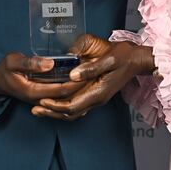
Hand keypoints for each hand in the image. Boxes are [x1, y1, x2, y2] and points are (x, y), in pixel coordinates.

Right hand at [0, 52, 86, 104]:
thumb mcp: (14, 62)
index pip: (59, 90)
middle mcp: (38, 99)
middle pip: (65, 97)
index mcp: (32, 91)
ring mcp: (41, 101)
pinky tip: (81, 86)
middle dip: (79, 87)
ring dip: (77, 92)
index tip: (86, 73)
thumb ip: (31, 63)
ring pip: (64, 100)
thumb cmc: (5, 69)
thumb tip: (49, 64)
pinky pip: (60, 99)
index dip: (73, 83)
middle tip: (94, 75)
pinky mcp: (42, 98)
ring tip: (92, 80)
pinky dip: (71, 95)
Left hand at [32, 34, 153, 120]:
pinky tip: (54, 100)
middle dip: (51, 112)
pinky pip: (77, 105)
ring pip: (73, 112)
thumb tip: (72, 75)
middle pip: (70, 113)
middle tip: (34, 108)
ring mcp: (96, 97)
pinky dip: (64, 105)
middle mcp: (96, 99)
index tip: (41, 100)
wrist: (136, 59)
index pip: (72, 106)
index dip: (55, 105)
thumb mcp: (108, 58)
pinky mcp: (95, 93)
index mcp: (98, 92)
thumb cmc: (124, 56)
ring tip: (39, 107)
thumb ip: (90, 68)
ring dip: (56, 111)